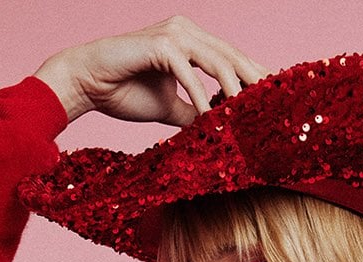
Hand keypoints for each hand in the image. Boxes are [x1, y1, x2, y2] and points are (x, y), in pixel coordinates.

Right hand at [34, 15, 270, 125]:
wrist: (87, 82)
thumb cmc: (124, 91)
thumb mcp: (170, 107)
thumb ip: (195, 112)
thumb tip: (218, 130)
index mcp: (190, 41)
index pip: (230, 59)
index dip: (253, 79)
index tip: (273, 101)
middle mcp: (186, 31)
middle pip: (231, 56)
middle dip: (255, 82)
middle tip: (275, 107)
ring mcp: (174, 34)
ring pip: (217, 61)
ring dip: (234, 90)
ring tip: (248, 117)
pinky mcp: (160, 45)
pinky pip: (189, 72)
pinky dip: (201, 96)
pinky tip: (211, 118)